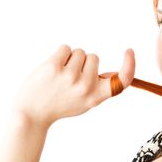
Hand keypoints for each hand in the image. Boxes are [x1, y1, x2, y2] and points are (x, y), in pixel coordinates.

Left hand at [11, 44, 134, 127]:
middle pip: (94, 57)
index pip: (121, 81)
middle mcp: (85, 87)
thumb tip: (116, 71)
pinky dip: (60, 54)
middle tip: (68, 80)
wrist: (31, 113)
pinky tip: (52, 69)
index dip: (130, 65)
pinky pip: (66, 48)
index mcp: (95, 97)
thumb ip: (99, 87)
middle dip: (83, 62)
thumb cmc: (59, 105)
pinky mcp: (54, 67)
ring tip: (59, 76)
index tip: (129, 52)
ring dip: (70, 59)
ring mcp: (70, 77)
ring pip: (79, 52)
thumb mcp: (84, 102)